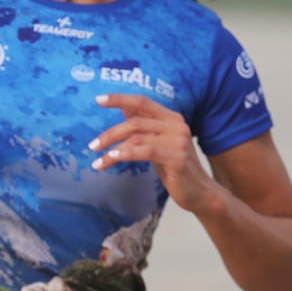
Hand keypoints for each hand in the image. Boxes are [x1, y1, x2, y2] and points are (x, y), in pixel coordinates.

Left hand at [89, 94, 216, 212]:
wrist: (199, 192)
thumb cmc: (174, 167)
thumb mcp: (156, 142)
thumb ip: (143, 126)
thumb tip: (124, 107)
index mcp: (171, 118)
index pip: (142, 101)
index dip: (119, 99)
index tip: (98, 100)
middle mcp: (177, 125)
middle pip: (135, 122)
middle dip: (110, 134)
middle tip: (92, 146)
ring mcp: (179, 140)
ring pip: (136, 137)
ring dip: (112, 149)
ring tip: (98, 161)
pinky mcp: (178, 157)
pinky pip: (145, 151)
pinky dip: (125, 154)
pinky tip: (111, 159)